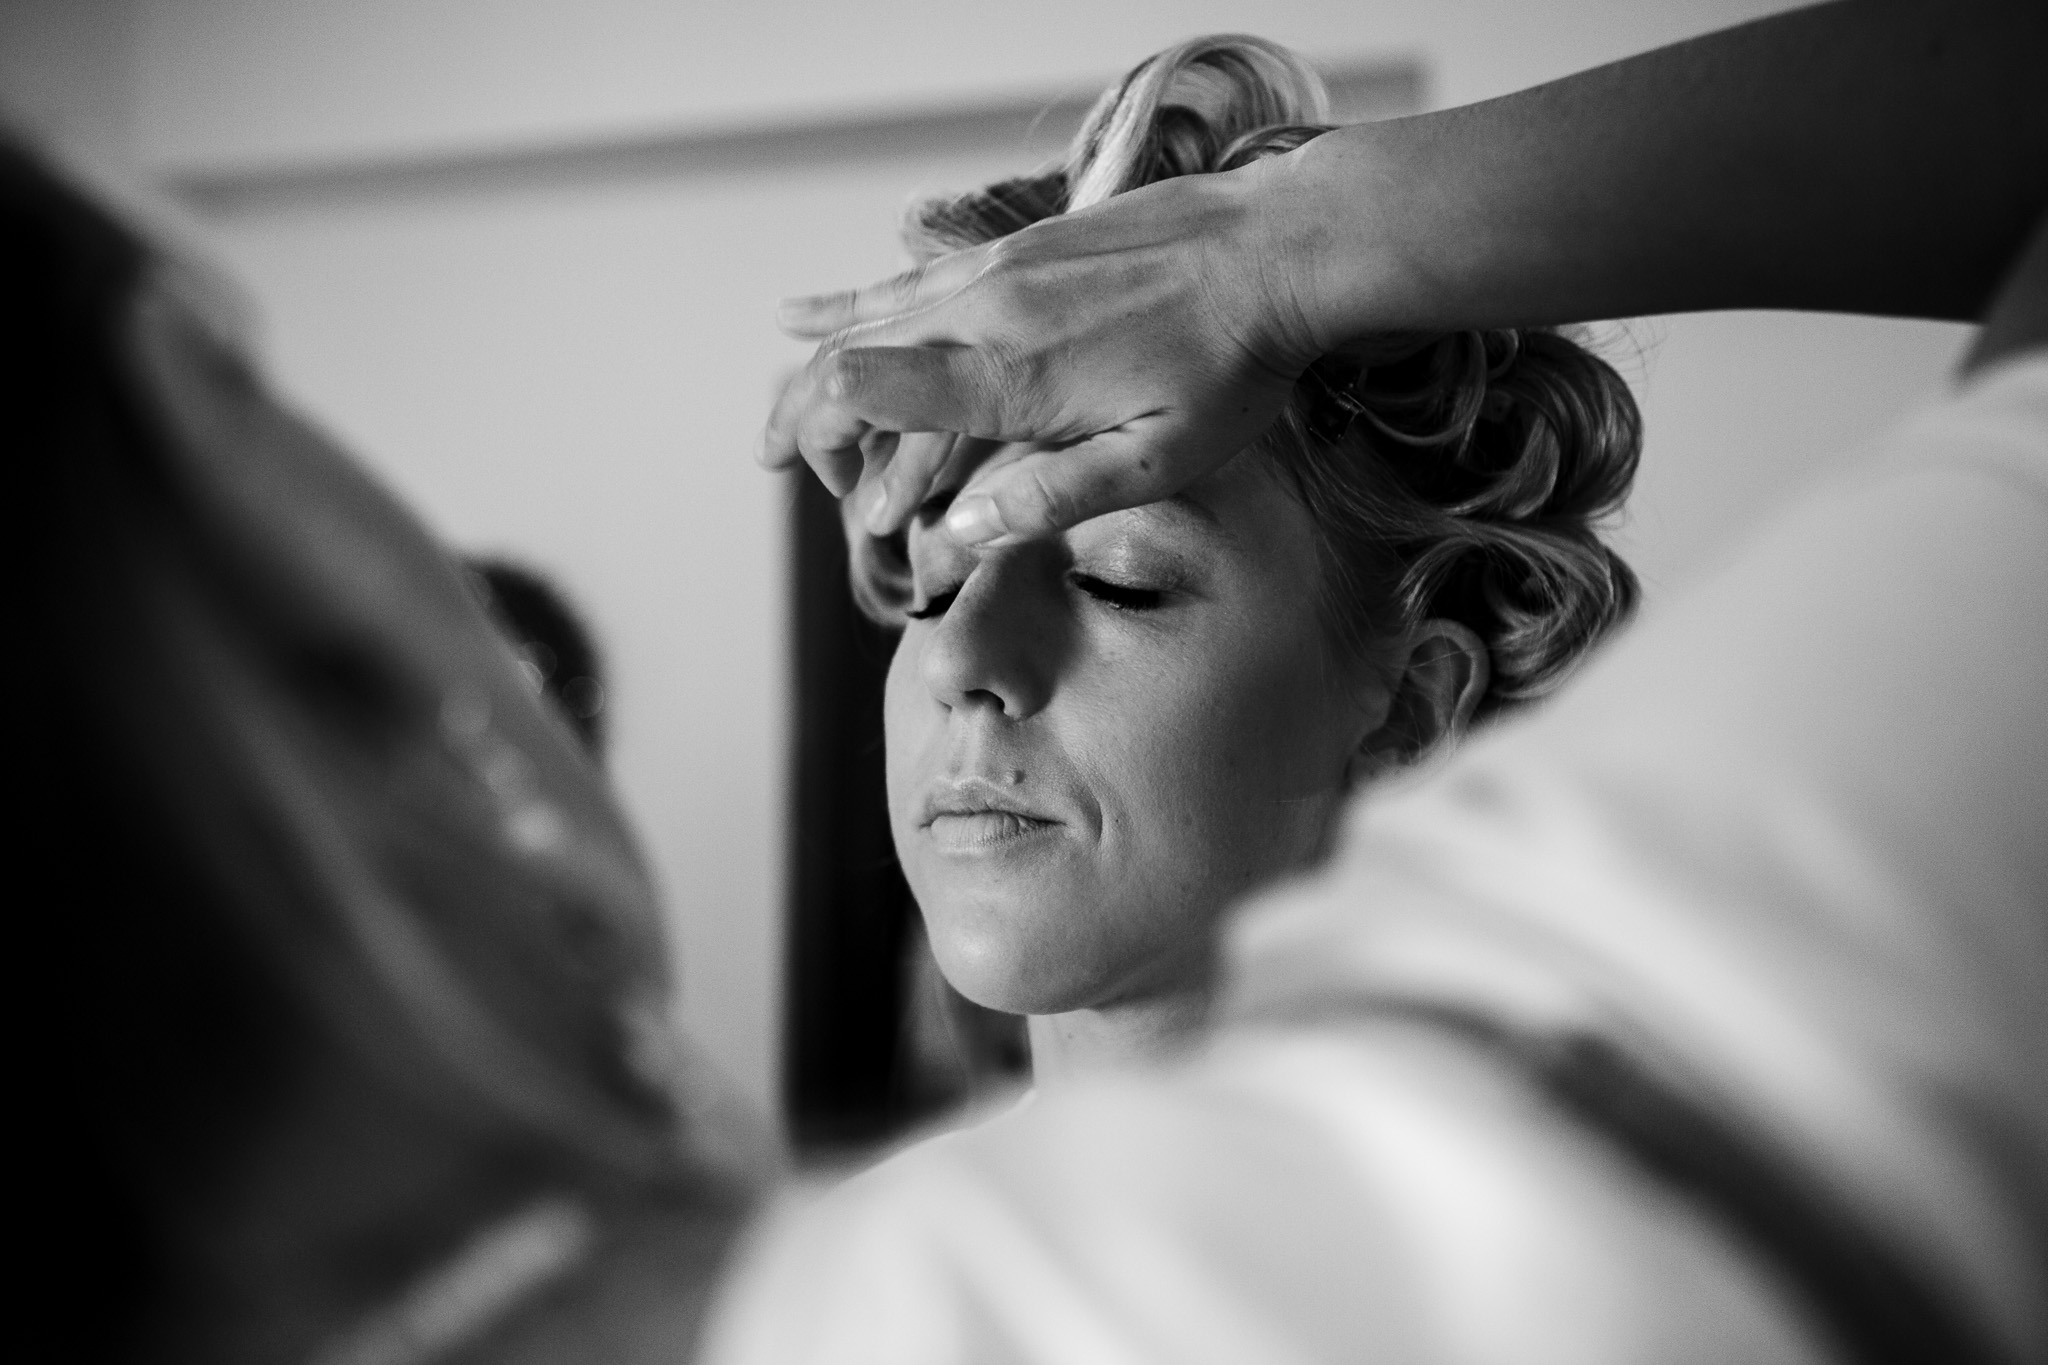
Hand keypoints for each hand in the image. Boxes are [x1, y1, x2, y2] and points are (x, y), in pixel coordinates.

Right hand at [761, 159, 1326, 543]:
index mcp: (1008, 376)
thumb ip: (1050, 498)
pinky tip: (808, 311)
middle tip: (774, 462)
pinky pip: (911, 278)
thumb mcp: (1156, 460)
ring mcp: (998, 271)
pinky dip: (853, 303)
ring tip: (784, 411)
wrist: (1278, 248)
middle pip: (849, 353)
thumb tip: (958, 531)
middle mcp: (985, 313)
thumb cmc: (1229, 363)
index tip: (818, 481)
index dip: (817, 436)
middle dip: (800, 414)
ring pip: (872, 314)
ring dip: (818, 364)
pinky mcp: (1019, 248)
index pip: (862, 391)